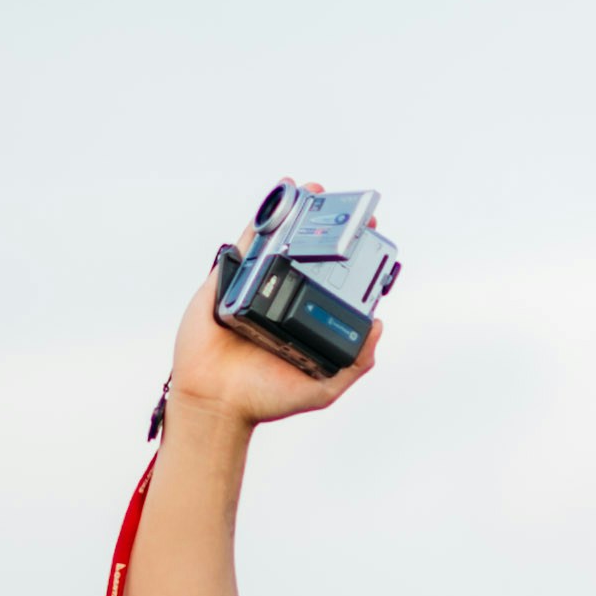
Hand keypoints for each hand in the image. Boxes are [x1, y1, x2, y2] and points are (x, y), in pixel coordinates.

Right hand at [163, 182, 380, 427]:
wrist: (217, 402)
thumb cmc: (265, 398)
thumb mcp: (323, 388)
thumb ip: (354, 363)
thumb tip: (378, 325)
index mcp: (304, 319)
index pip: (334, 281)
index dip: (353, 259)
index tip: (372, 236)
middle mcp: (282, 299)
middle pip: (309, 255)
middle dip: (328, 229)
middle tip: (349, 209)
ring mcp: (255, 287)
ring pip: (279, 242)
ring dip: (297, 214)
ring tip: (318, 192)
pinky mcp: (228, 281)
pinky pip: (248, 243)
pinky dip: (263, 217)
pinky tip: (279, 195)